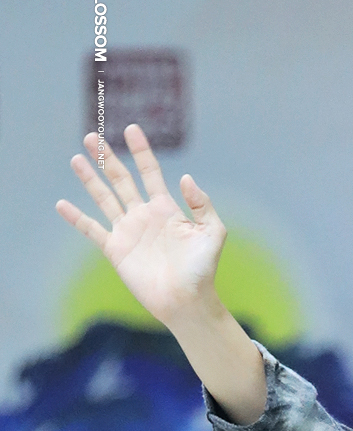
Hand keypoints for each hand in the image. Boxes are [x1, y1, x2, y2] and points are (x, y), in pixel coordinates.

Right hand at [55, 124, 225, 328]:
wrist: (187, 301)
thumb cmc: (203, 270)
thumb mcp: (212, 233)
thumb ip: (203, 205)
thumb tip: (185, 178)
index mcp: (166, 209)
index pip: (150, 172)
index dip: (141, 151)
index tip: (132, 129)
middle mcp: (144, 216)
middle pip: (121, 179)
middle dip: (107, 158)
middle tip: (91, 136)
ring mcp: (128, 232)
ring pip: (104, 198)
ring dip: (89, 179)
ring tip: (77, 157)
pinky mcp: (116, 250)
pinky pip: (91, 230)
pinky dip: (76, 218)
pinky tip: (61, 204)